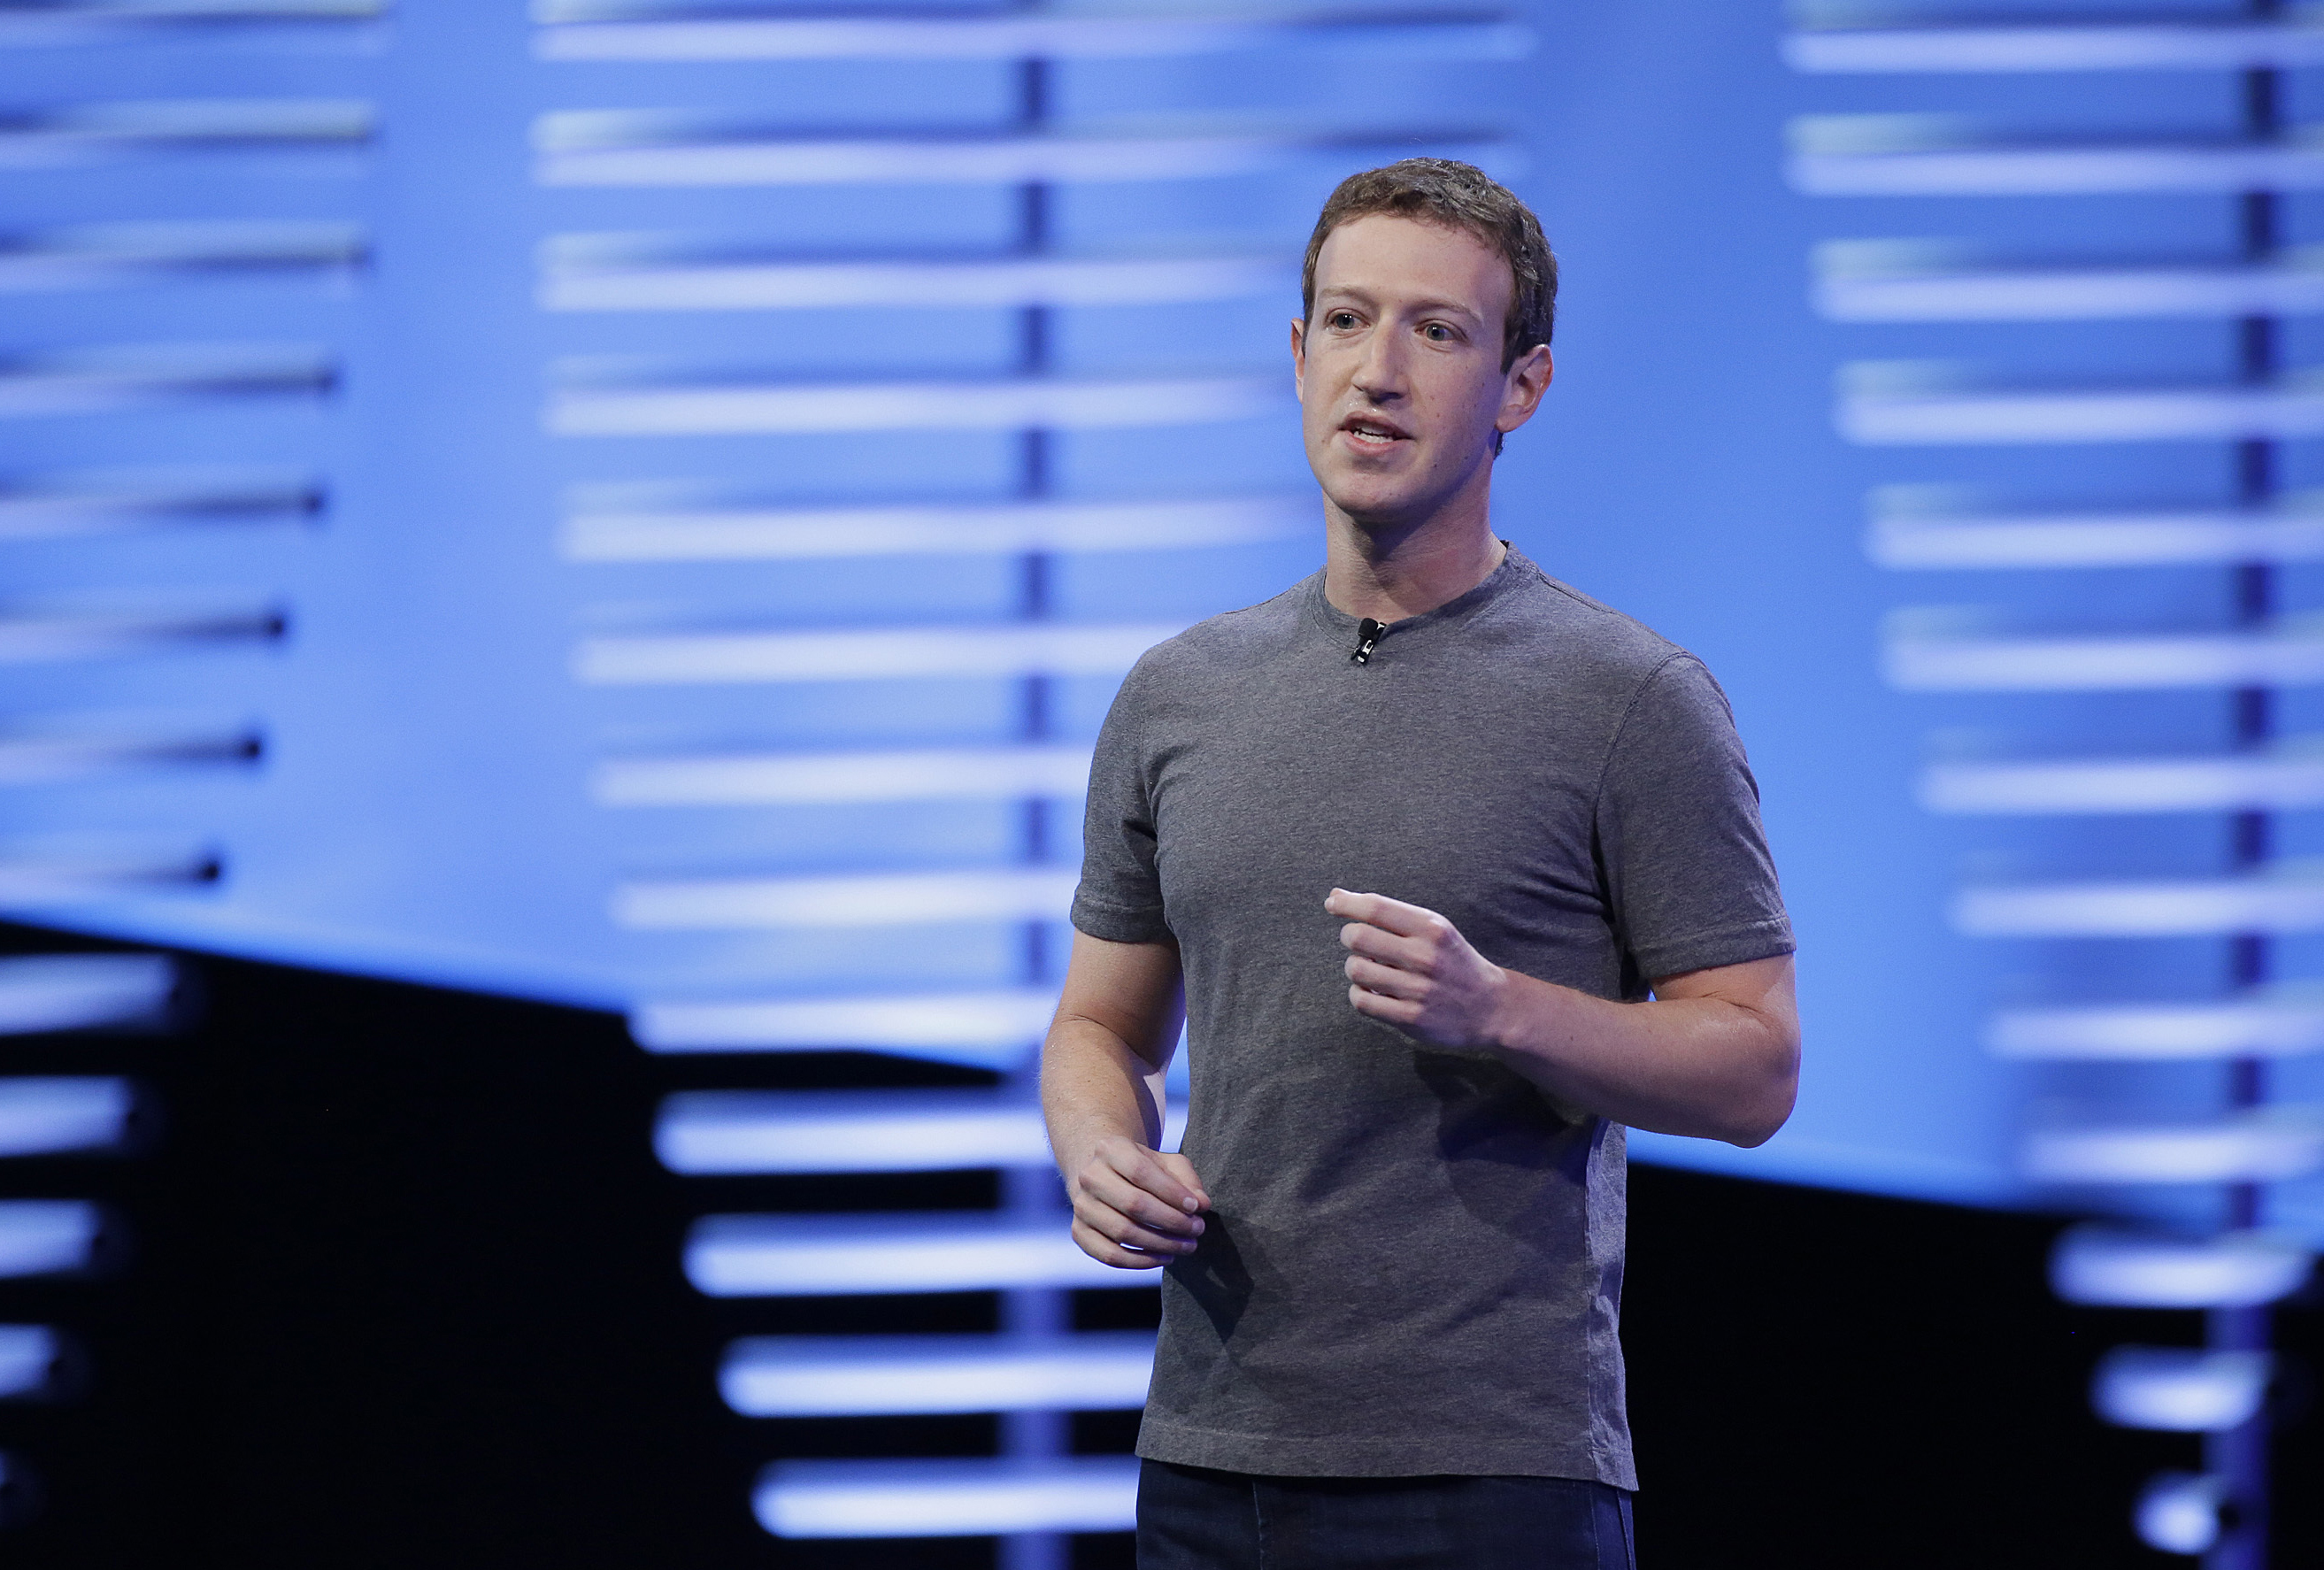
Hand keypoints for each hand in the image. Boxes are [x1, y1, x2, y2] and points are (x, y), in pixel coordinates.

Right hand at [1066, 1135, 1210, 1269]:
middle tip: (1197, 1230)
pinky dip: (1140, 1261)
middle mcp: (1089, 1176)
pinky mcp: (1079, 1232)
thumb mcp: (1166, 1163)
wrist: (1104, 1175)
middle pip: (1133, 1204)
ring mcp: (1081, 1206)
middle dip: (1172, 1221)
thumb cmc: (1142, 1169)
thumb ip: (1187, 1180)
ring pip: (1123, 1232)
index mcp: (1110, 1149)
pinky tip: (1165, 1258)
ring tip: (1186, 1246)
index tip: (1197, 1208)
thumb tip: (1202, 1205)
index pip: (1141, 1172)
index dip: (1172, 1192)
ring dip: (1161, 1244)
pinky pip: (1109, 1255)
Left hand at [1327, 887, 1508, 1050]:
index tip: (1332, 904)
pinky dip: (1360, 994)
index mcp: (1431, 928)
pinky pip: (1363, 1002)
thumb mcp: (1433, 929)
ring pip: (1356, 970)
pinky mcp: (1411, 1019)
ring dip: (1355, 968)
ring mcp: (1418, 990)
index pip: (1376, 908)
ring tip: (1372, 969)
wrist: (1491, 1007)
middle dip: (1350, 937)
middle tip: (1359, 942)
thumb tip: (1336, 896)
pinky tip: (1372, 991)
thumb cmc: (1452, 961)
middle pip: (1358, 937)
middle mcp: (1425, 957)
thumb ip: (1388, 913)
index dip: (1346, 904)